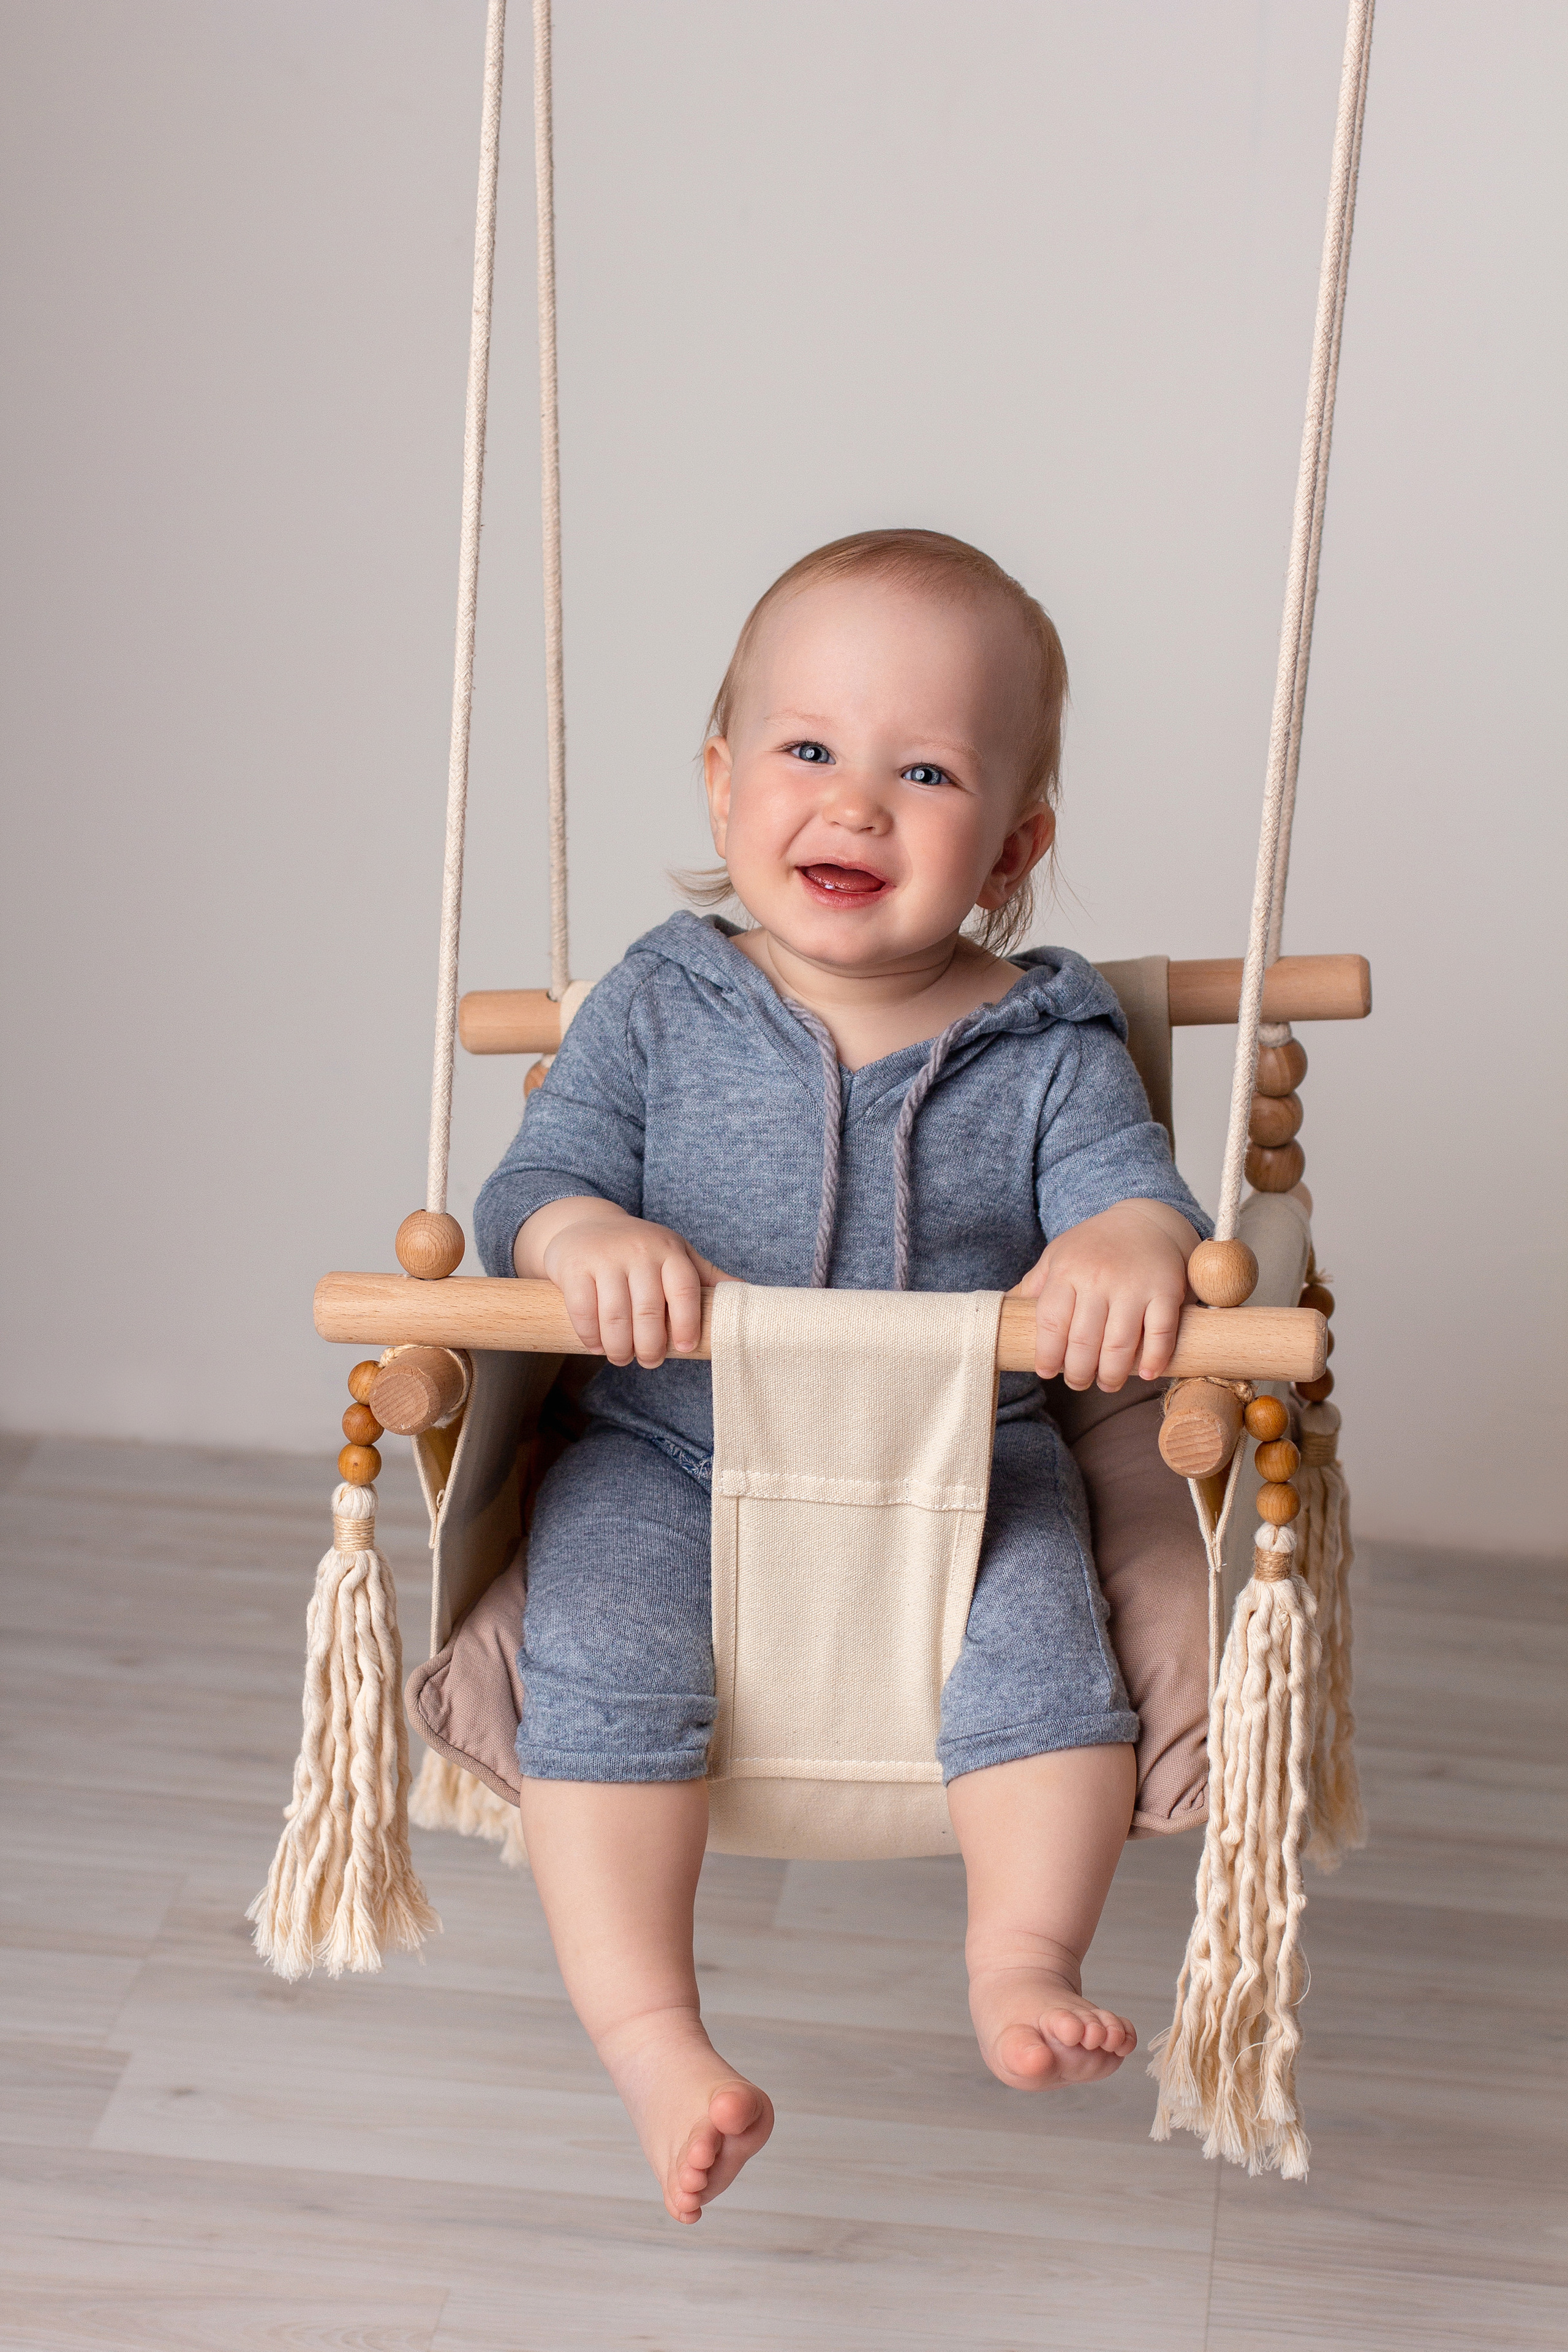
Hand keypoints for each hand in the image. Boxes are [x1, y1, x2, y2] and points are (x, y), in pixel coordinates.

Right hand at [514, 1197, 728, 1367]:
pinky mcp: (574, 1266)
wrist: (586, 1224)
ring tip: (622, 1358)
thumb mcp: (676, 1255)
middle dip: (650, 1345)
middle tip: (649, 1361)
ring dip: (619, 1347)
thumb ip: (707, 1277)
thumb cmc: (640, 1249)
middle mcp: (639, 1251)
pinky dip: (590, 1335)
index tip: (684, 1348)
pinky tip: (596, 1346)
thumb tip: (751, 1297)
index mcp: (670, 1251)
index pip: (684, 1290)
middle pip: (648, 1310)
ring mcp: (605, 1257)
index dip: (687, 1323)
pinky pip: (583, 1310)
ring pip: (615, 1315)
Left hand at [1014, 1200, 1196, 1391]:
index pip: (1052, 1323)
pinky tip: (1146, 1374)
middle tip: (1079, 1383)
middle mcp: (1099, 1277)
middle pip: (1084, 1341)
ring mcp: (1134, 1285)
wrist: (1146, 1220)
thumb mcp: (1058, 1255)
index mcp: (1067, 1270)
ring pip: (1119, 1344)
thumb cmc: (1095, 1245)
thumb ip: (1034, 1285)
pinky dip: (1154, 1359)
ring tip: (1107, 1383)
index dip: (1048, 1355)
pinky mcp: (1166, 1291)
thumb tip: (1001, 1311)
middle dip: (1079, 1373)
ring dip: (1112, 1374)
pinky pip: (1160, 1333)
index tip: (1048, 1372)